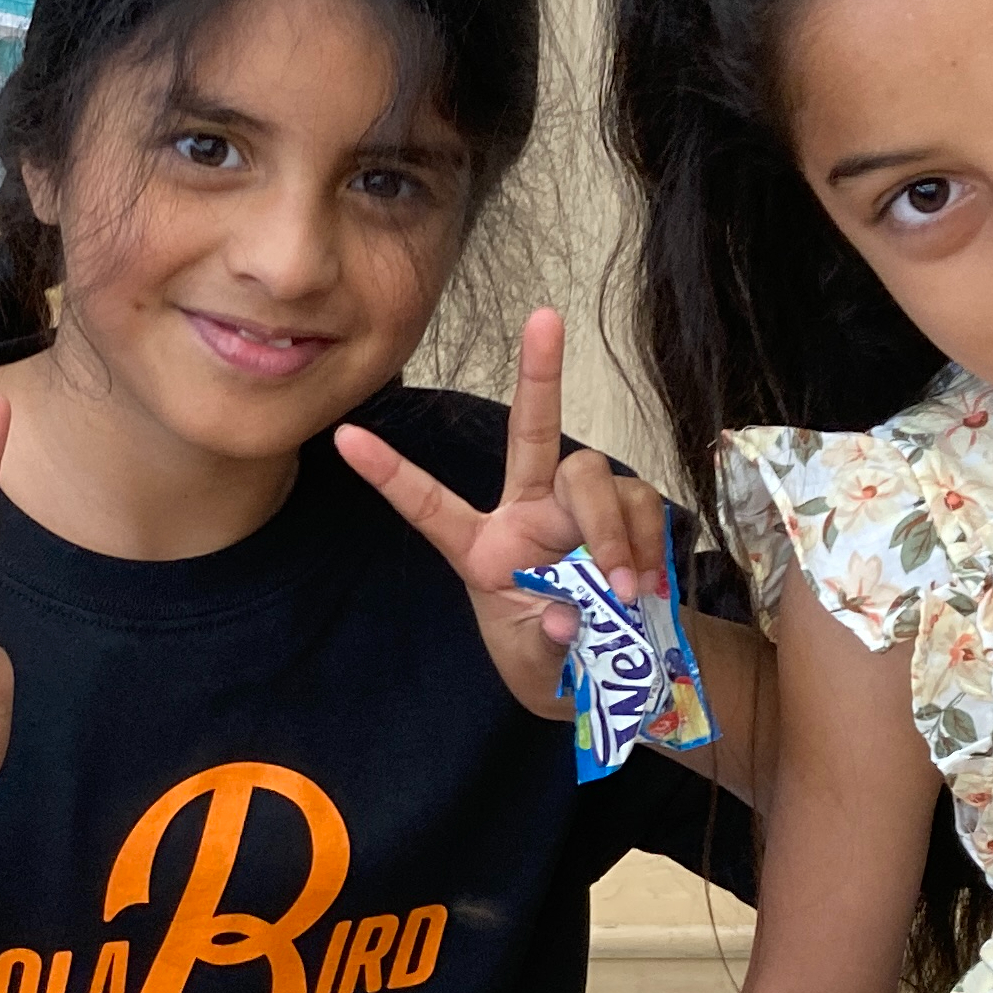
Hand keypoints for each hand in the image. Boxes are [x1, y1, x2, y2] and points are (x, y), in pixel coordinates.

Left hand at [337, 307, 665, 721]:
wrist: (621, 674)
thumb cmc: (559, 659)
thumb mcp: (540, 668)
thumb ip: (547, 644)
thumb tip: (566, 616)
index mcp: (484, 549)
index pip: (430, 506)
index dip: (390, 474)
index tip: (345, 437)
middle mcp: (530, 512)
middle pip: (534, 433)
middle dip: (539, 372)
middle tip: (544, 318)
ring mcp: (581, 508)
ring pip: (592, 477)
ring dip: (610, 531)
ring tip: (624, 591)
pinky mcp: (631, 513)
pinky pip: (640, 507)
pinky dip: (645, 545)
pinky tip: (648, 587)